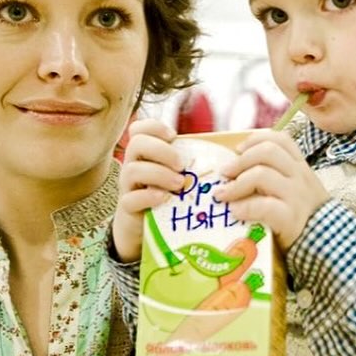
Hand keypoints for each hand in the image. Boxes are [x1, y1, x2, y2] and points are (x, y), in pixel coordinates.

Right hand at [112, 118, 184, 261]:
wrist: (144, 228)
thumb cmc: (167, 197)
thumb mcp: (175, 176)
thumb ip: (189, 162)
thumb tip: (228, 150)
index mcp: (144, 154)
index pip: (138, 129)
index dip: (154, 127)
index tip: (173, 136)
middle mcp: (132, 165)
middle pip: (136, 144)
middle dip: (162, 151)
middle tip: (182, 165)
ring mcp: (128, 186)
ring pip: (133, 170)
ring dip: (160, 174)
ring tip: (179, 184)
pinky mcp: (127, 208)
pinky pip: (131, 198)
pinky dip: (149, 196)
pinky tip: (164, 198)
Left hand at [215, 130, 329, 251]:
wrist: (326, 243)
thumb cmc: (302, 216)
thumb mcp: (294, 190)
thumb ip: (274, 178)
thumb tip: (233, 173)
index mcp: (299, 166)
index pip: (280, 140)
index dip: (255, 140)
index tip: (238, 150)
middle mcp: (299, 176)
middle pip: (267, 152)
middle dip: (240, 161)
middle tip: (224, 174)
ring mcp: (296, 196)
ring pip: (261, 174)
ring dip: (236, 184)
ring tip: (223, 195)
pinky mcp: (291, 218)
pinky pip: (264, 206)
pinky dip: (245, 207)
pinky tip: (236, 212)